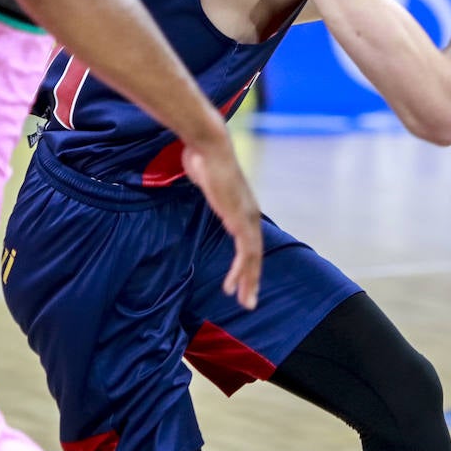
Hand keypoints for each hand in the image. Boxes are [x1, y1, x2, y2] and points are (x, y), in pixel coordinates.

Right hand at [182, 135, 261, 309]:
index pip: (249, 243)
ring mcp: (247, 218)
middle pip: (254, 255)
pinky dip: (241, 272)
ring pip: (252, 259)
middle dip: (251, 281)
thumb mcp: (203, 175)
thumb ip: (204, 181)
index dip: (246, 264)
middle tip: (249, 301)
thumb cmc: (202, 157)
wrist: (209, 148)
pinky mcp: (240, 221)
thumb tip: (196, 172)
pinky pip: (245, 254)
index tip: (240, 280)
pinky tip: (234, 286)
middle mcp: (250, 215)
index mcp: (243, 207)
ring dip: (248, 283)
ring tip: (245, 302)